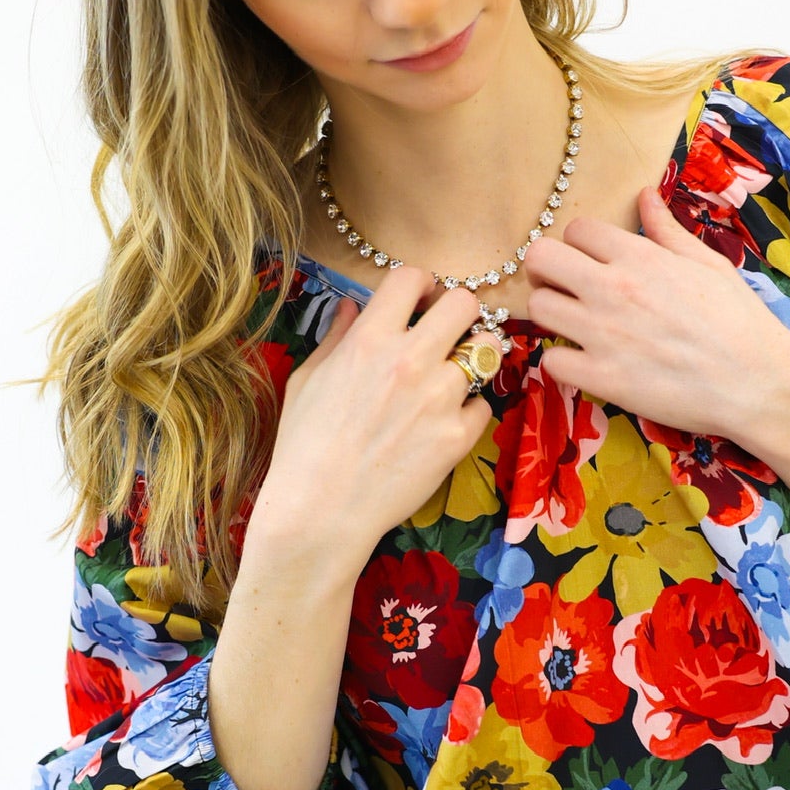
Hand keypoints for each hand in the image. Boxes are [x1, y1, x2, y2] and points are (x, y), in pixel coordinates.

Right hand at [250, 264, 503, 560]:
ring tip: (447, 380)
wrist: (319, 512)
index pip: (411, 277)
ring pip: (485, 352)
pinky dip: (468, 411)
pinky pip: (483, 405)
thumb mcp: (307, 381)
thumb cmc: (303, 447)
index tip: (418, 298)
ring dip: (470, 361)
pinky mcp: (458, 437)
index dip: (418, 284)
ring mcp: (439, 399)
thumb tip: (349, 306)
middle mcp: (409, 360)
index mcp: (369, 340)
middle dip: (457, 312)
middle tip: (446, 332)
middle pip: (464, 303)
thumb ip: (336, 337)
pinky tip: (442, 423)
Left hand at [525, 185, 789, 455]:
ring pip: (538, 307)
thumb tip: (644, 195)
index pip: (576, 229)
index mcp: (639, 257)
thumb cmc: (740, 320)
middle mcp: (612, 289)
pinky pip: (550, 361)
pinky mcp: (601, 379)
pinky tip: (584, 362)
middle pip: (540, 259)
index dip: (580, 243)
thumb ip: (667, 230)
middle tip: (564, 285)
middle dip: (547, 269)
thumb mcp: (708, 263)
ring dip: (552, 313)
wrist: (757, 382)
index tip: (591, 259)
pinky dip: (562, 362)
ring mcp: (601, 335)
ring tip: (575, 324)